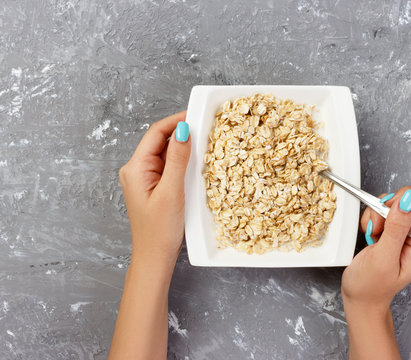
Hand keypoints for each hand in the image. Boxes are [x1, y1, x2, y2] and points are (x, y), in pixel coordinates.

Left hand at [119, 111, 190, 268]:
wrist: (155, 257)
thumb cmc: (160, 230)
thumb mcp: (172, 192)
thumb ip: (178, 159)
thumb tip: (183, 130)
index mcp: (135, 168)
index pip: (156, 133)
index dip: (176, 121)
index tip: (197, 114)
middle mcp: (137, 170)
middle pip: (160, 141)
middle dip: (182, 134)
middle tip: (206, 129)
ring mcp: (145, 179)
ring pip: (166, 154)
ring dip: (184, 149)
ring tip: (205, 145)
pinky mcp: (154, 187)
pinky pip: (169, 167)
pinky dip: (182, 163)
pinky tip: (196, 165)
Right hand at [342, 187, 410, 310]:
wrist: (360, 297)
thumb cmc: (372, 286)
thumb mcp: (384, 257)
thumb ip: (396, 228)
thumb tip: (408, 199)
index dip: (410, 198)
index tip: (391, 208)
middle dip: (389, 207)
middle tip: (379, 226)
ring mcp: (407, 233)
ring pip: (394, 203)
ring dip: (378, 214)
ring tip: (374, 234)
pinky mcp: (394, 230)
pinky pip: (383, 210)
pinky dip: (373, 217)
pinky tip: (372, 234)